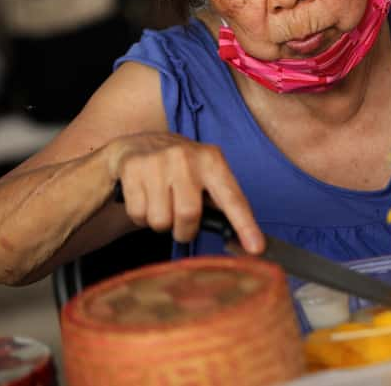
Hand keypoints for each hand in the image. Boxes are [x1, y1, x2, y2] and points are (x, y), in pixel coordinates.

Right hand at [106, 132, 263, 251]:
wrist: (139, 142)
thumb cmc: (180, 167)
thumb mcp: (205, 174)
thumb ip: (220, 202)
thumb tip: (243, 240)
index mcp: (212, 161)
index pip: (232, 199)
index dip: (245, 226)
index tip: (256, 248)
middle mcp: (186, 158)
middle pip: (188, 215)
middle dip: (184, 230)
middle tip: (182, 223)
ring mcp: (158, 161)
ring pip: (160, 220)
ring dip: (161, 224)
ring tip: (162, 204)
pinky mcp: (133, 168)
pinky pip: (138, 214)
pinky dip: (141, 216)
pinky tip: (145, 197)